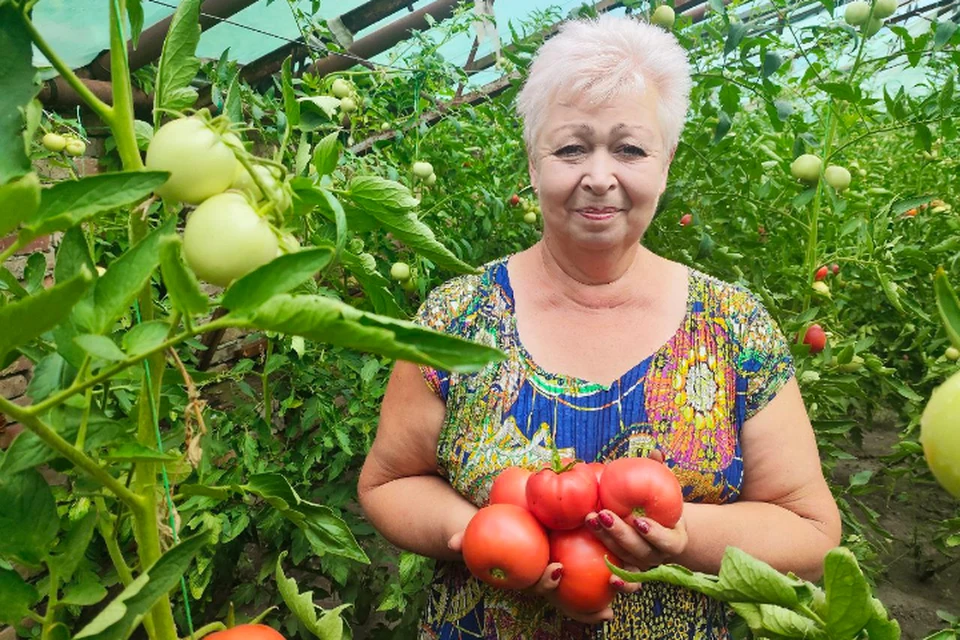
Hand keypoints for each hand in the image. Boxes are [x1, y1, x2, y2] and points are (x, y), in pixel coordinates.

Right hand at [448, 531, 639, 623]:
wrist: (507, 526)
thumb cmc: (495, 528)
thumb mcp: (479, 530)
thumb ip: (465, 537)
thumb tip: (451, 541)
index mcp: (530, 576)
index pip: (539, 586)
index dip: (548, 583)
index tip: (557, 570)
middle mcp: (552, 582)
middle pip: (570, 598)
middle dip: (588, 601)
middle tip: (611, 585)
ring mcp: (570, 577)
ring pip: (591, 592)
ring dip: (612, 590)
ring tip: (630, 586)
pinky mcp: (585, 564)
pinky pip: (602, 573)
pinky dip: (618, 573)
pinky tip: (636, 568)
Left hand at [585, 450, 687, 570]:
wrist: (664, 529)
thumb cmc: (664, 506)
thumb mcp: (667, 490)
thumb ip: (662, 472)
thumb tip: (656, 452)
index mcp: (674, 539)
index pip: (666, 540)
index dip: (654, 533)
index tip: (638, 520)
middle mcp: (659, 556)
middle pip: (639, 549)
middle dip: (620, 533)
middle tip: (603, 514)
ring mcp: (643, 565)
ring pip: (625, 557)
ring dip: (606, 540)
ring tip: (590, 520)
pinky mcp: (631, 570)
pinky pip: (626, 580)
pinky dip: (620, 582)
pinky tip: (608, 577)